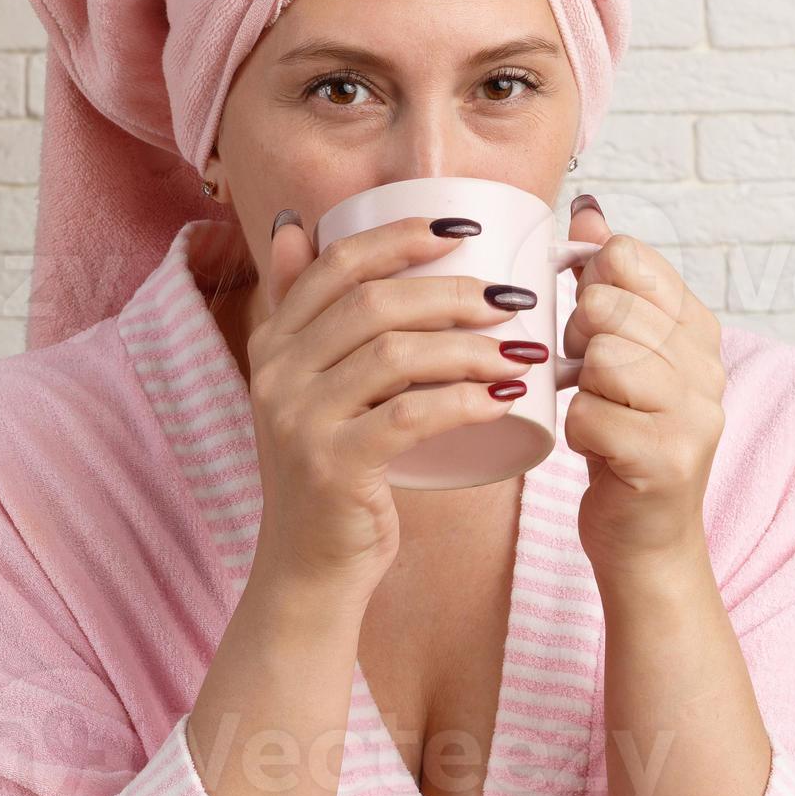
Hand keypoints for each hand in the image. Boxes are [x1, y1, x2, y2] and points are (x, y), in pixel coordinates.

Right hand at [249, 213, 536, 599]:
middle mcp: (276, 373)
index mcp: (273, 340)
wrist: (310, 569)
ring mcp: (299, 420)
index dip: (400, 235)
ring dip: (469, 346)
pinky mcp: (332, 466)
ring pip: (394, 354)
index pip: (336, 263)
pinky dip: (465, 401)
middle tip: (512, 296)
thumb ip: (310, 316)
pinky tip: (507, 397)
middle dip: (452, 291)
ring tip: (521, 349)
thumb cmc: (333, 470)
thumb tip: (298, 226)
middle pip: (373, 302)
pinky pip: (410, 416)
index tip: (463, 231)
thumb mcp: (310, 387)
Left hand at [559, 197, 726, 575]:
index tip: (596, 328)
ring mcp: (695, 414)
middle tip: (592, 381)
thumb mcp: (619, 352)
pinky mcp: (667, 458)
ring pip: (601, 358)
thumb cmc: (623, 439)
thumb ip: (608, 278)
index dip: (591, 287)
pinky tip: (599, 450)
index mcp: (697, 329)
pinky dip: (576, 433)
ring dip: (580, 391)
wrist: (644, 539)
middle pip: (607, 306)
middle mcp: (707, 366)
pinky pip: (589, 414)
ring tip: (600, 415)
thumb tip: (588, 209)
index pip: (628, 259)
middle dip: (578, 342)